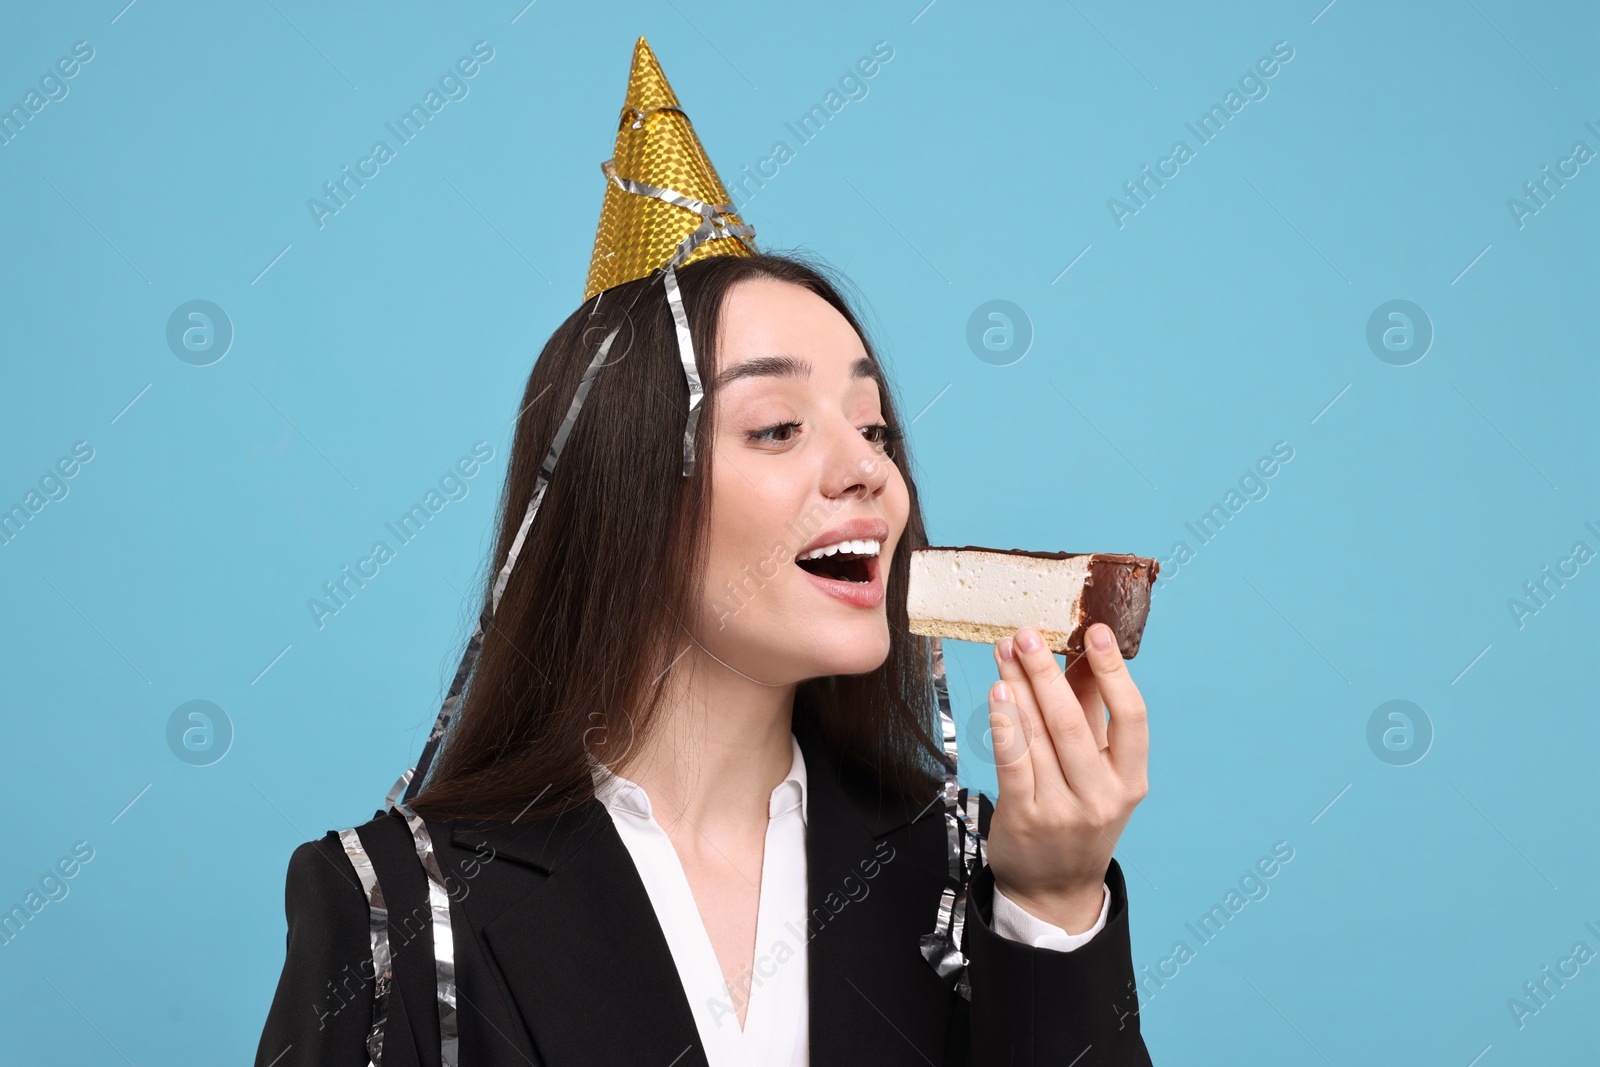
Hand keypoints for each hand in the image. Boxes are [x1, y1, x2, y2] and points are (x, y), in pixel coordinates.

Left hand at [983, 622, 1149, 932]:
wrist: (1054, 889)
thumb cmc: (1078, 818)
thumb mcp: (1100, 773)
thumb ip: (1092, 715)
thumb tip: (1082, 654)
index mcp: (1130, 779)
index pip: (1131, 717)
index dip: (1114, 671)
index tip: (1095, 631)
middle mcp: (1102, 796)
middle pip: (1073, 722)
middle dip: (1047, 671)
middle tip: (1028, 633)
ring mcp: (1062, 810)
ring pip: (1039, 737)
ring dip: (1019, 686)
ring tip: (1005, 651)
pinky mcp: (1025, 817)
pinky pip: (1013, 761)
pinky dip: (1005, 723)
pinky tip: (998, 692)